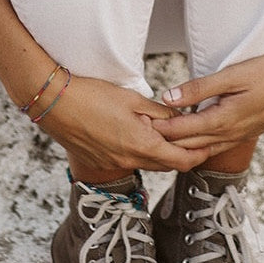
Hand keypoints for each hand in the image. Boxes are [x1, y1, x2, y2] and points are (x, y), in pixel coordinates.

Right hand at [38, 73, 211, 174]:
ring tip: (169, 135)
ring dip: (162, 154)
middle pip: (168, 166)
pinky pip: (130, 161)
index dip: (199, 155)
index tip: (209, 145)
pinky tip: (139, 136)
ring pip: (149, 164)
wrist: (54, 104)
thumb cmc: (92, 96)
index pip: (182, 161)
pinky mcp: (102, 162)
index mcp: (142, 144)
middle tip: (195, 139)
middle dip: (184, 154)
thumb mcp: (132, 98)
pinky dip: (141, 153)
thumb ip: (159, 111)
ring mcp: (114, 164)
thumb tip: (180, 116)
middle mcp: (130, 160)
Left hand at [150, 44, 263, 153]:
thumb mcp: (232, 75)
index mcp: (224, 120)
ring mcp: (239, 135)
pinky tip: (188, 139)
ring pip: (202, 148)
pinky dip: (197, 144)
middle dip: (164, 143)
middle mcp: (230, 133)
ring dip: (180, 146)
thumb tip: (168, 98)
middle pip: (188, 145)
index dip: (158, 130)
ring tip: (157, 140)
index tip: (137, 126)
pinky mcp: (245, 131)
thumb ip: (199, 88)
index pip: (182, 132)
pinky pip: (215, 144)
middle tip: (139, 136)